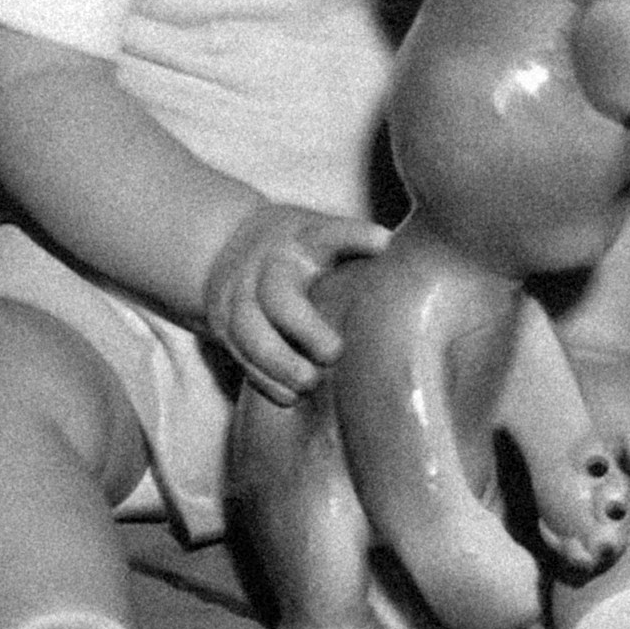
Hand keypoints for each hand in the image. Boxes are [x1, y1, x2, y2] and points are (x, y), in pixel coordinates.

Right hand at [203, 202, 383, 405]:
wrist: (226, 246)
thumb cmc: (297, 247)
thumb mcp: (322, 232)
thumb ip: (360, 245)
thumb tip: (405, 260)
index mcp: (301, 237)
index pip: (329, 233)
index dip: (355, 237)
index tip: (382, 244)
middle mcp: (266, 264)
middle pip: (277, 295)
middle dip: (305, 329)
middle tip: (334, 353)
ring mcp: (238, 296)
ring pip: (249, 332)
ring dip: (280, 363)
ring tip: (309, 383)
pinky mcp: (224, 328)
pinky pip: (240, 357)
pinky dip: (265, 380)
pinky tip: (290, 395)